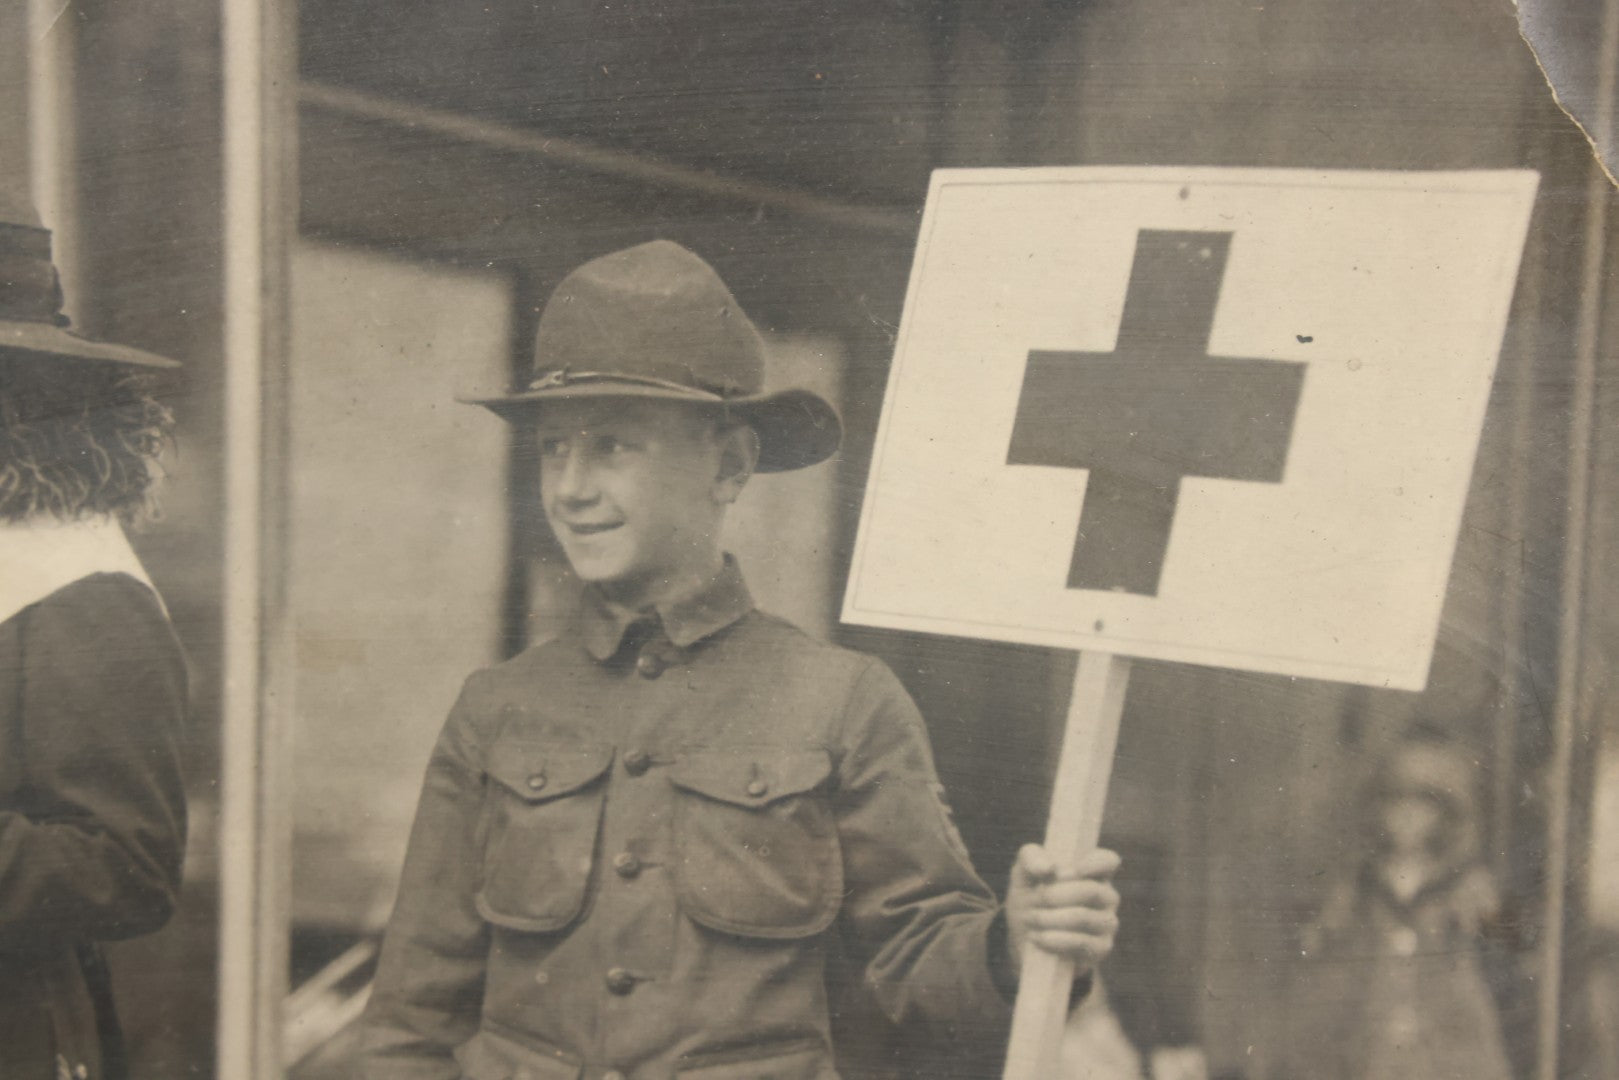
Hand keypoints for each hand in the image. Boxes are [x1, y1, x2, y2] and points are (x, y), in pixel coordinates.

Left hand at [1004, 843, 1120, 978]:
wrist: (1025, 936)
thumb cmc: (1031, 895)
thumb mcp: (1023, 872)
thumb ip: (1031, 858)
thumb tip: (1048, 868)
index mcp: (1092, 871)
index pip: (1108, 860)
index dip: (1095, 863)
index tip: (1071, 870)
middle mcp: (1106, 896)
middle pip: (1093, 890)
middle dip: (1056, 895)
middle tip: (1035, 899)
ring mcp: (1107, 923)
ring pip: (1084, 917)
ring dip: (1051, 918)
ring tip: (1031, 918)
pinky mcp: (1101, 948)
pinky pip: (1082, 943)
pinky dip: (1055, 939)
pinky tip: (1038, 937)